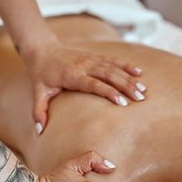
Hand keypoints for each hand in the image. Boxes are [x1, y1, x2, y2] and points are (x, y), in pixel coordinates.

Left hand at [21, 40, 146, 134]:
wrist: (43, 51)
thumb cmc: (42, 75)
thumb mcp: (38, 93)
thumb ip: (39, 112)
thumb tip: (39, 131)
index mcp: (71, 75)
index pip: (93, 84)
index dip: (108, 91)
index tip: (121, 101)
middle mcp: (84, 66)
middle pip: (108, 75)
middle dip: (125, 86)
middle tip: (140, 98)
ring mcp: (91, 60)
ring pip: (113, 67)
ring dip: (129, 78)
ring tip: (143, 90)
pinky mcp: (95, 57)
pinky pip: (113, 60)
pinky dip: (126, 66)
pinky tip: (139, 73)